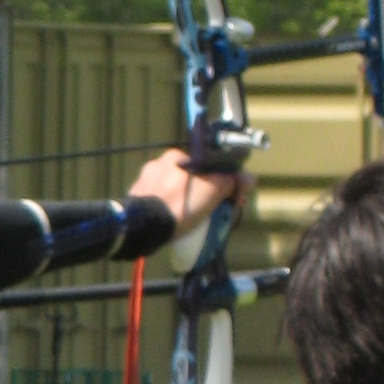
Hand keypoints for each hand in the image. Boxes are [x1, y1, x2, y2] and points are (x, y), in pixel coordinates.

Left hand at [125, 147, 252, 247]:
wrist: (143, 227)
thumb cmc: (180, 205)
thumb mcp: (213, 190)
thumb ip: (231, 182)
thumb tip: (249, 179)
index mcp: (175, 156)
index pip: (204, 165)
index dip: (217, 181)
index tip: (222, 197)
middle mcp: (157, 164)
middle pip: (188, 178)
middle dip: (199, 192)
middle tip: (205, 211)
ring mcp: (143, 182)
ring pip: (171, 190)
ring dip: (182, 201)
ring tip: (187, 220)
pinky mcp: (134, 199)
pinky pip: (156, 202)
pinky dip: (165, 209)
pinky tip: (170, 221)